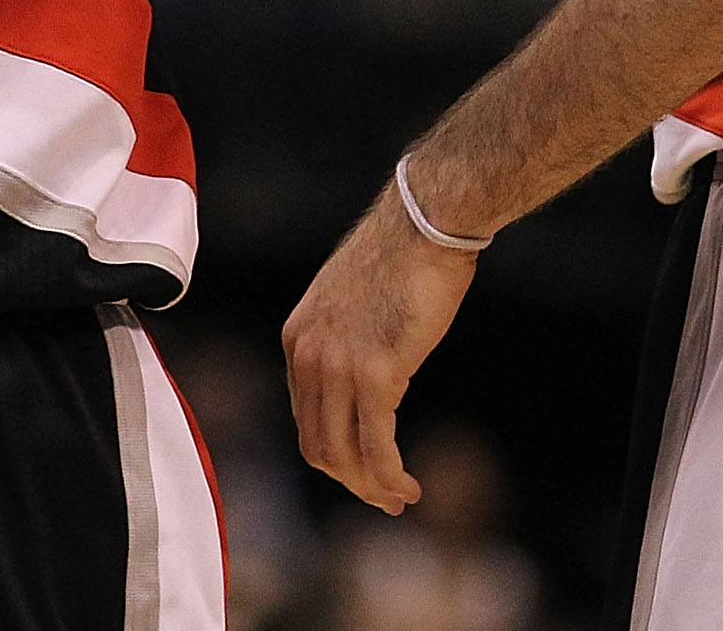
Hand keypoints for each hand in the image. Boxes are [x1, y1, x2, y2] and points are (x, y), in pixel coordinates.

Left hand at [281, 185, 480, 512]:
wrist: (424, 223)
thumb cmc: (403, 256)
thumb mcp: (356, 305)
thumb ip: (350, 344)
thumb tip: (367, 382)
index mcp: (298, 339)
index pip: (305, 418)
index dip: (335, 455)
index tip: (366, 472)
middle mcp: (307, 355)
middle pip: (318, 445)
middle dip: (351, 481)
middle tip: (386, 499)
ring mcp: (337, 365)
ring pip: (343, 454)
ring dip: (371, 487)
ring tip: (400, 498)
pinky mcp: (374, 373)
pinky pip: (375, 445)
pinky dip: (389, 476)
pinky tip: (409, 487)